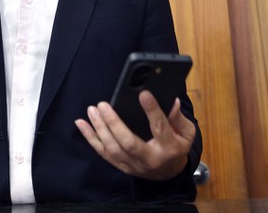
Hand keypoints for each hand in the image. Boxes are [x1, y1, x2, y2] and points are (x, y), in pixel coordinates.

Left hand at [75, 91, 195, 180]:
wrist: (169, 174)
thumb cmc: (177, 147)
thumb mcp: (186, 133)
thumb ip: (178, 118)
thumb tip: (171, 101)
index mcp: (169, 148)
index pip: (160, 128)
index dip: (152, 111)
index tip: (143, 94)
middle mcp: (150, 159)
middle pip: (129, 142)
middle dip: (114, 123)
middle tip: (103, 104)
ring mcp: (133, 165)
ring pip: (113, 149)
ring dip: (99, 128)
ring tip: (92, 110)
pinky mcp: (122, 166)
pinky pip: (103, 153)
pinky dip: (90, 138)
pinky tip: (81, 123)